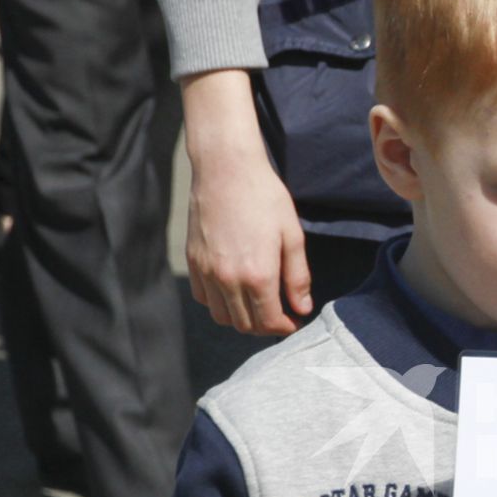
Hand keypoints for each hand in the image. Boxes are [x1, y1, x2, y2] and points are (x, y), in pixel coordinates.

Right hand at [180, 69, 314, 334]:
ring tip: (257, 305)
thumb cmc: (264, 197)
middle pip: (245, 325)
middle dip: (265, 326)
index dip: (285, 328)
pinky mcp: (193, 262)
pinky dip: (218, 303)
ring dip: (241, 318)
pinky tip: (233, 290)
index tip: (294, 322)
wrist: (225, 169)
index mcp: (258, 275)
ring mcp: (208, 272)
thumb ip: (298, 277)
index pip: (270, 322)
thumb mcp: (292, 236)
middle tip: (279, 315)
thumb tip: (303, 308)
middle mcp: (229, 280)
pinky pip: (203, 297)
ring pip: (222, 316)